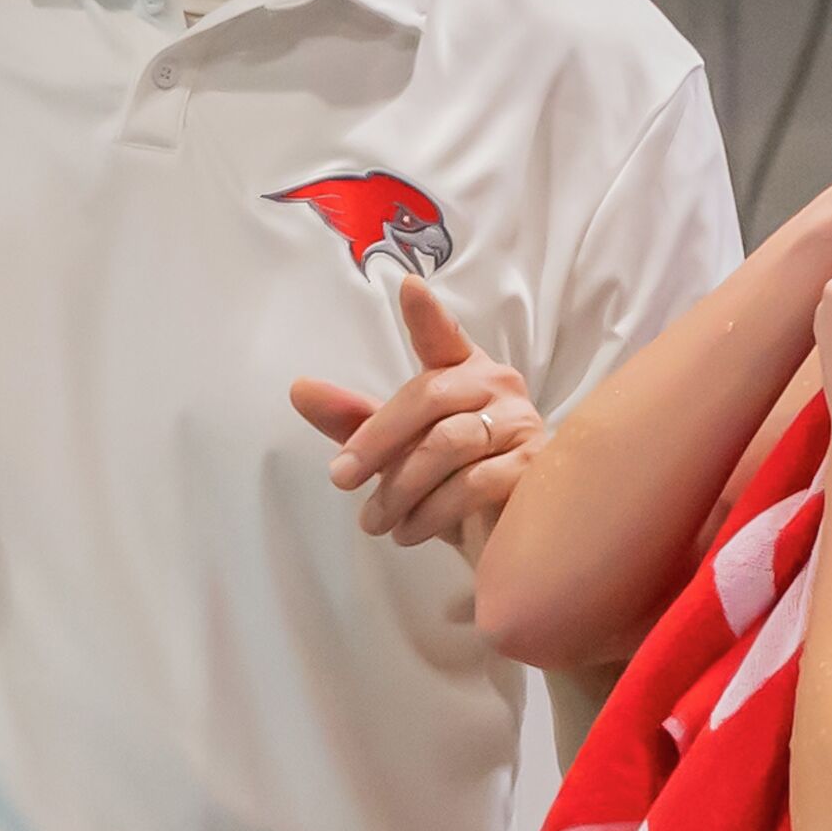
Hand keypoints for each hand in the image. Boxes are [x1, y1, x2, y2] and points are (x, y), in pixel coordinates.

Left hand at [291, 276, 547, 556]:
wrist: (501, 542)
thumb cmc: (449, 487)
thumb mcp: (396, 454)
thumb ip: (355, 422)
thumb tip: (299, 389)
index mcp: (464, 372)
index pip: (444, 336)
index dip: (427, 315)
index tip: (409, 288)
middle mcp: (497, 386)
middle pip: (430, 395)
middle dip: (377, 439)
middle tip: (340, 478)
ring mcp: (520, 423)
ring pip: (448, 443)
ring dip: (400, 488)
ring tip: (374, 522)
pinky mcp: (532, 467)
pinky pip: (473, 484)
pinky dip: (431, 512)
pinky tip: (409, 531)